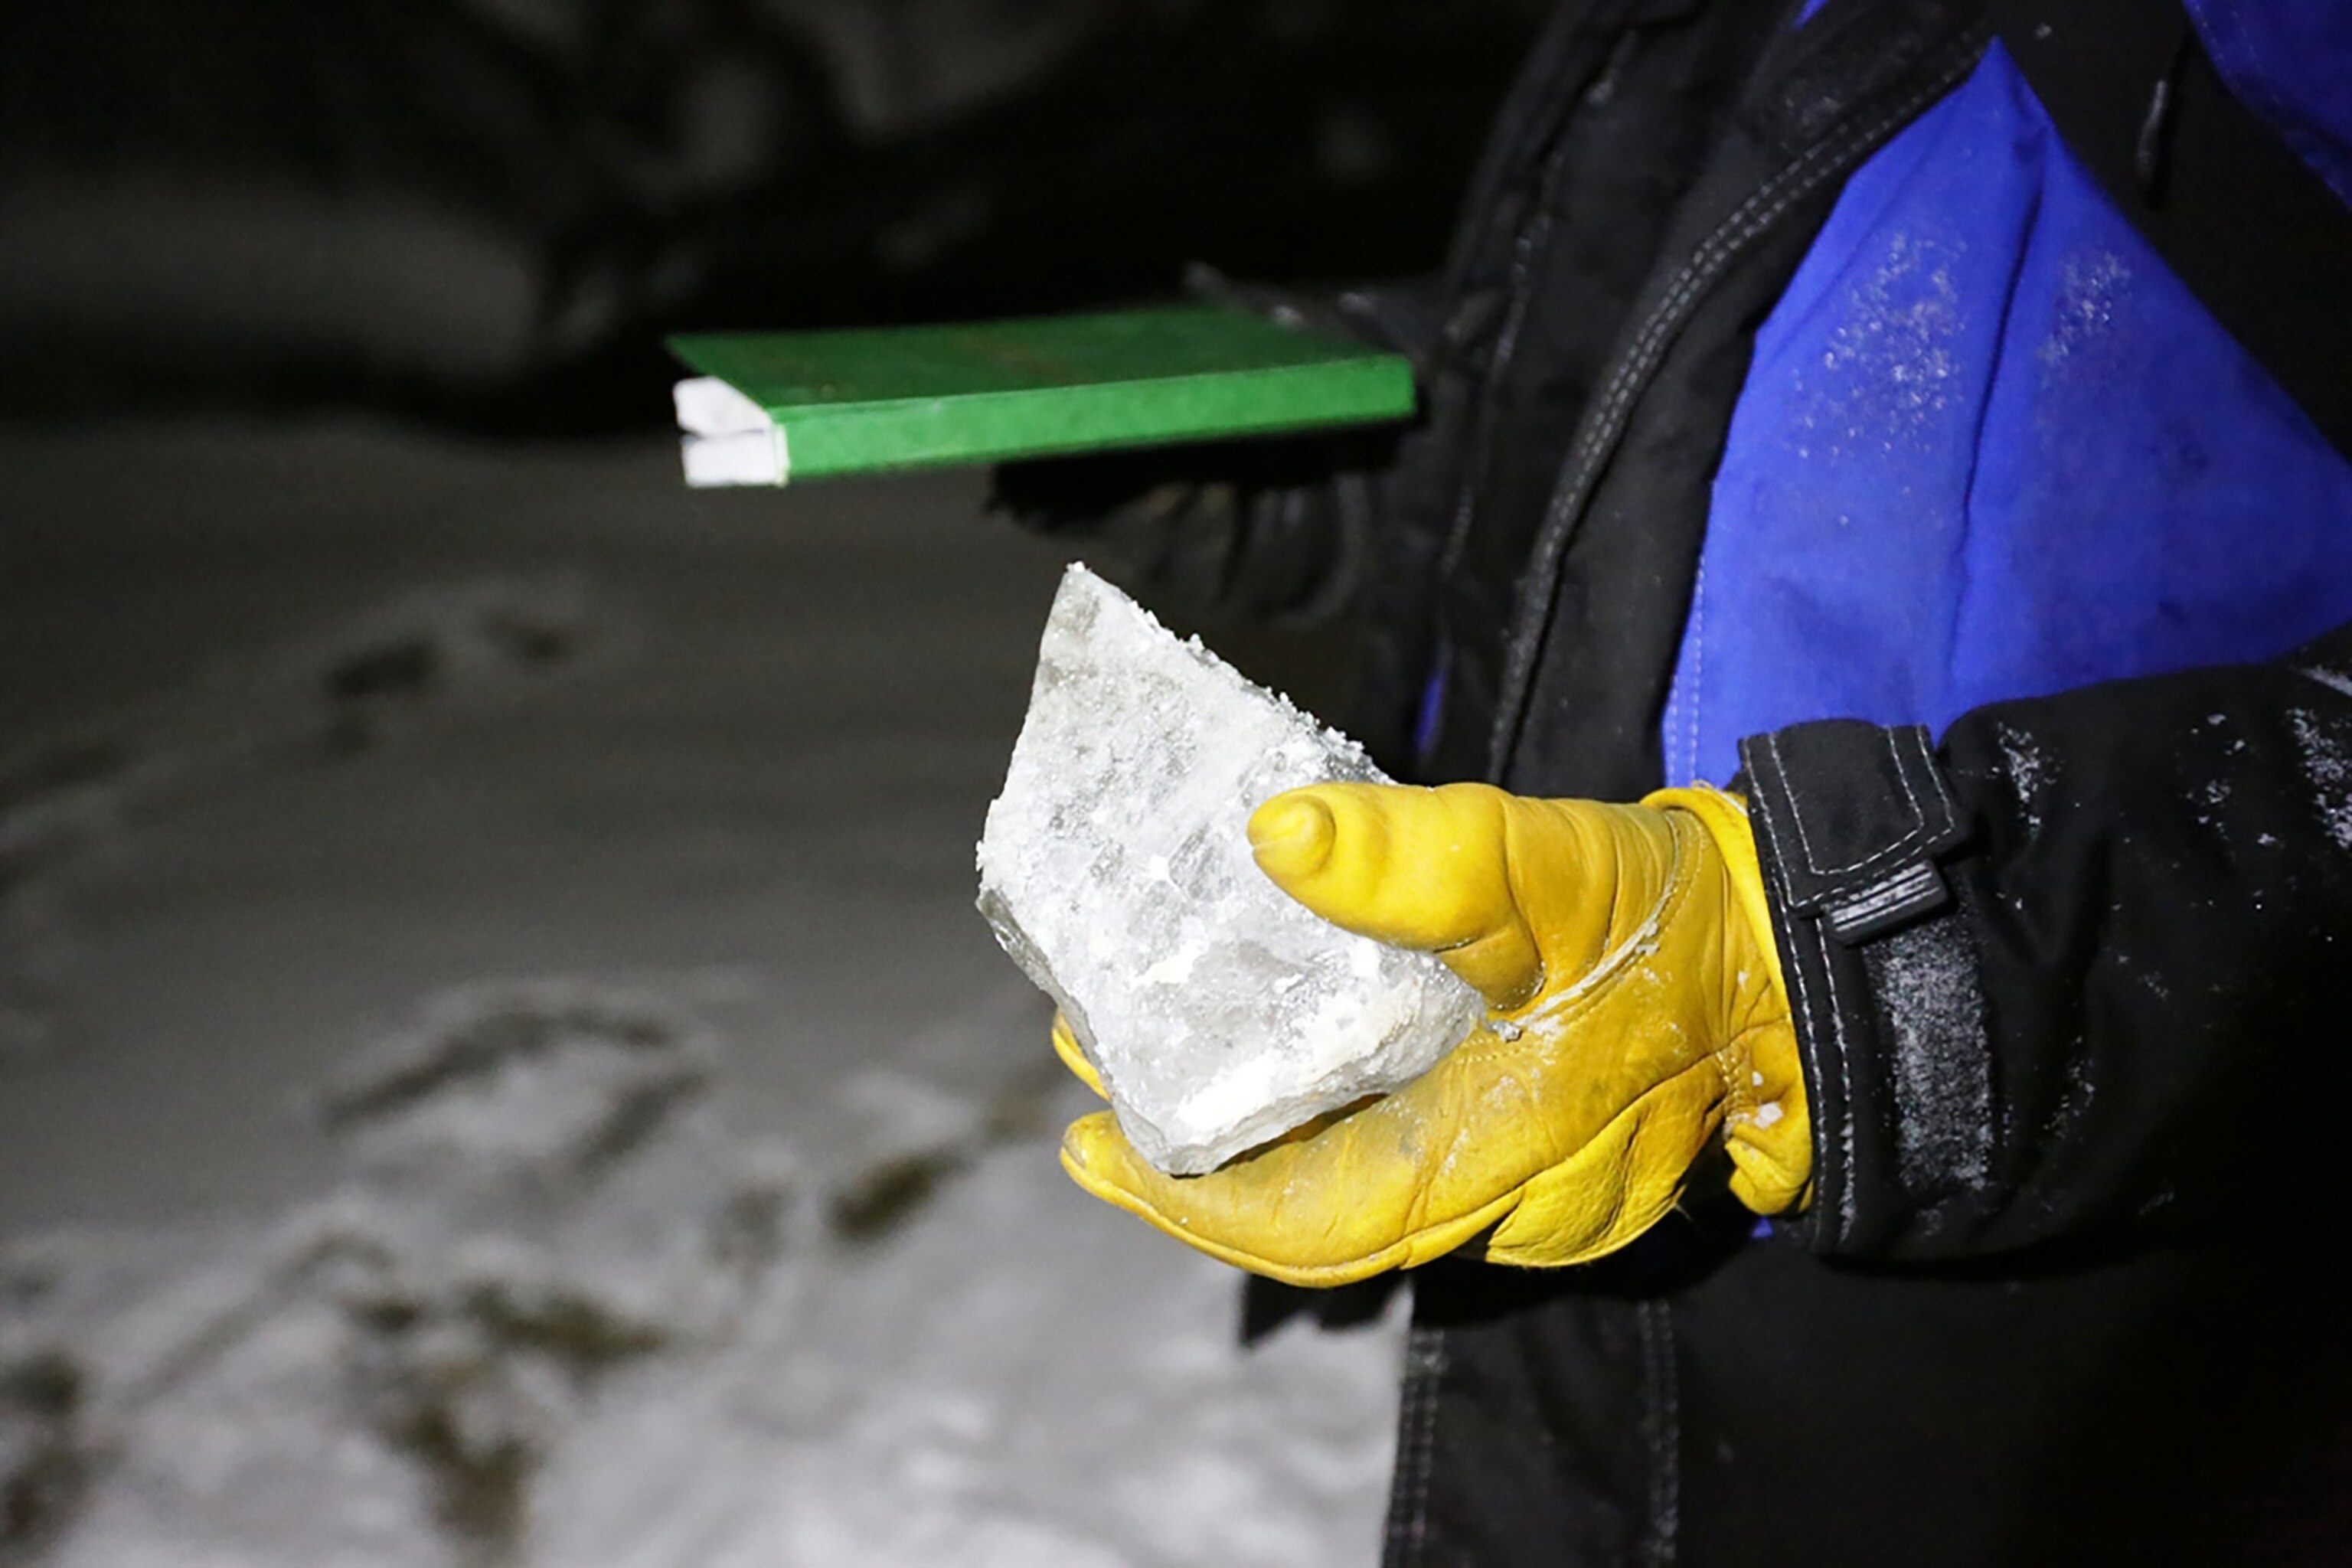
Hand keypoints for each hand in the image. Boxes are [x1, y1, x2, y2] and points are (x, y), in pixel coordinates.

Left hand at [1055, 782, 1811, 1286]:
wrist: (1806, 955)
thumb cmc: (1682, 924)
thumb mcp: (1546, 873)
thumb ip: (1417, 861)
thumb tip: (1275, 834)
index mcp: (1485, 1157)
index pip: (1299, 1219)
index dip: (1183, 1195)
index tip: (1089, 1141)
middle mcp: (1496, 1200)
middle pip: (1312, 1216)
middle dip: (1198, 1160)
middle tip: (1099, 1078)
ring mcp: (1525, 1186)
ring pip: (1359, 1192)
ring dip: (1256, 1137)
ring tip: (1162, 1058)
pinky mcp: (1539, 1143)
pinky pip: (1407, 1161)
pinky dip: (1326, 1122)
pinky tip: (1281, 1058)